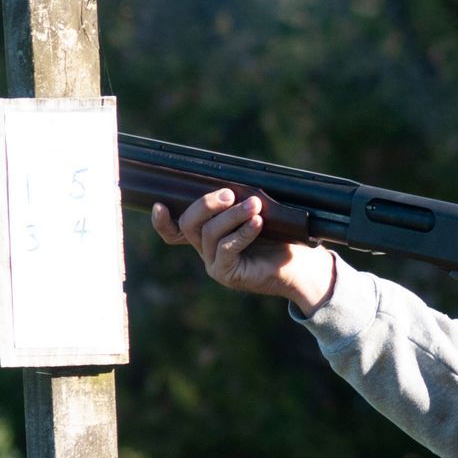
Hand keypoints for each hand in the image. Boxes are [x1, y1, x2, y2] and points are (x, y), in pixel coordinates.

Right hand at [151, 189, 336, 312]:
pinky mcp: (227, 274)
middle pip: (189, 223)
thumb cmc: (279, 235)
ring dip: (232, 215)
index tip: (158, 204)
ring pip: (209, 233)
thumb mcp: (255, 212)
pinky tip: (257, 222)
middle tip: (229, 194)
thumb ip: (238, 201)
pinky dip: (242, 232)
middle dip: (206, 204)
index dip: (161, 221)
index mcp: (207, 234)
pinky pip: (227, 249)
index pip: (174, 229)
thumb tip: (231, 183)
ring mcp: (213, 263)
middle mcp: (205, 249)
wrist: (299, 264)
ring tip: (255, 206)